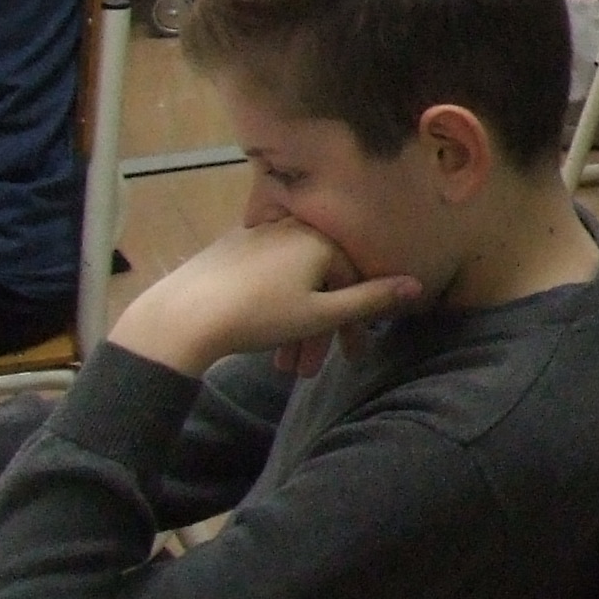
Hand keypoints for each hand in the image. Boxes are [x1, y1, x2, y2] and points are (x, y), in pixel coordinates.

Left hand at [109, 219, 420, 380]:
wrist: (180, 316)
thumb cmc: (259, 315)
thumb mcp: (321, 314)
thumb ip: (371, 300)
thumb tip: (417, 284)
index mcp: (320, 238)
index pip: (355, 279)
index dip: (355, 322)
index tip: (350, 356)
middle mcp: (292, 228)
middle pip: (322, 282)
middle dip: (320, 331)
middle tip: (309, 371)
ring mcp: (257, 236)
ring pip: (293, 283)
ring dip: (295, 327)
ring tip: (283, 367)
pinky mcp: (228, 249)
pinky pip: (267, 277)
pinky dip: (274, 306)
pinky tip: (261, 335)